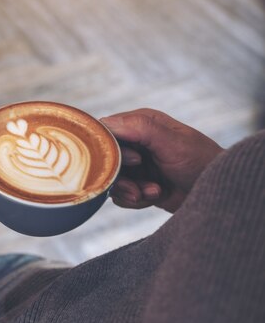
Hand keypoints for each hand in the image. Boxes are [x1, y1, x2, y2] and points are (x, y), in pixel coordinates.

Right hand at [100, 108, 222, 212]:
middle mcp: (135, 141)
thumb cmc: (201, 162)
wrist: (217, 194)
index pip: (107, 131)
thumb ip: (140, 128)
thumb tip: (105, 123)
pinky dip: (134, 200)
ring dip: (130, 190)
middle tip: (140, 186)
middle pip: (106, 158)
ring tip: (153, 192)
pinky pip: (119, 194)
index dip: (113, 148)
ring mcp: (135, 165)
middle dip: (122, 176)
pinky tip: (154, 197)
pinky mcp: (137, 184)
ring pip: (111, 179)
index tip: (136, 161)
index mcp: (141, 123)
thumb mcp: (172, 142)